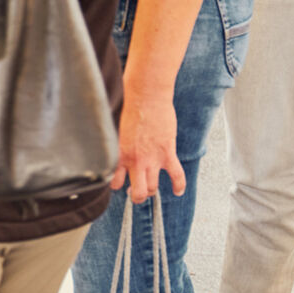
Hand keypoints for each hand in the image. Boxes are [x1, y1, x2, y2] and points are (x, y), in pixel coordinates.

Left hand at [110, 88, 184, 202]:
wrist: (146, 96)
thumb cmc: (129, 108)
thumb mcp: (116, 129)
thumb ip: (117, 145)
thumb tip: (115, 150)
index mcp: (119, 154)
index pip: (115, 182)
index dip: (117, 185)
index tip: (120, 183)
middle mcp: (135, 161)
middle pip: (138, 192)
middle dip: (137, 196)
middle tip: (136, 193)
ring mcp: (152, 159)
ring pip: (154, 188)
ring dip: (153, 190)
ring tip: (152, 189)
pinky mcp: (168, 153)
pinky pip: (177, 176)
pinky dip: (179, 186)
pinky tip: (178, 191)